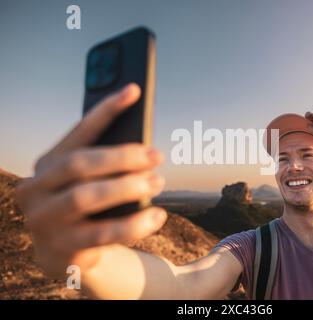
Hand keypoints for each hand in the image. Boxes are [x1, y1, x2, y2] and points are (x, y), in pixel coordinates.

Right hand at [15, 83, 166, 277]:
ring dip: (127, 187)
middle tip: (157, 156)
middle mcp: (37, 189)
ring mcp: (44, 220)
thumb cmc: (85, 207)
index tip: (134, 91)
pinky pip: (102, 234)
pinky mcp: (61, 248)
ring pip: (85, 196)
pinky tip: (157, 216)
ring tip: (158, 182)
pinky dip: (134, 223)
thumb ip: (106, 162)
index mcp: (47, 164)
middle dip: (122, 157)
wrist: (65, 253)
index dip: (106, 110)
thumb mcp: (90, 181)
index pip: (78, 132)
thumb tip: (144, 145)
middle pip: (79, 164)